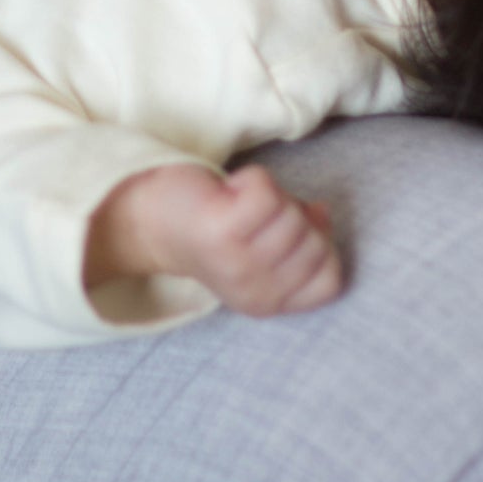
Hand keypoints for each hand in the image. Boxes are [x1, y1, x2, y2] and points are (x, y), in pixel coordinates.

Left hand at [86, 162, 343, 316]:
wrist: (151, 215)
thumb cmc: (216, 225)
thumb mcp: (264, 246)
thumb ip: (301, 238)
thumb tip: (322, 215)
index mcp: (268, 302)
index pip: (331, 280)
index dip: (320, 246)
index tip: (287, 231)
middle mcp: (255, 290)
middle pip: (316, 243)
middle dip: (295, 216)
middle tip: (258, 214)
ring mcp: (238, 262)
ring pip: (293, 215)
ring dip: (272, 197)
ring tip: (241, 203)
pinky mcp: (221, 230)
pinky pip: (267, 192)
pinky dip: (253, 180)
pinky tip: (231, 190)